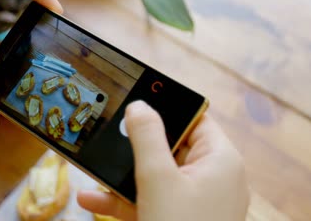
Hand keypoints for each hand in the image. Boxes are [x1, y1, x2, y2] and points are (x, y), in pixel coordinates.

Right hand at [77, 101, 248, 220]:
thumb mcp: (157, 178)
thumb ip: (147, 137)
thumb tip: (139, 105)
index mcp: (219, 159)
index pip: (193, 119)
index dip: (166, 108)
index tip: (135, 101)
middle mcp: (211, 177)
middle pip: (169, 148)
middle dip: (134, 149)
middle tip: (107, 138)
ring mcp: (195, 201)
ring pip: (155, 177)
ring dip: (122, 177)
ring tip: (92, 173)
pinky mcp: (179, 218)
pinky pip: (151, 201)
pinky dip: (125, 200)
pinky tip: (91, 200)